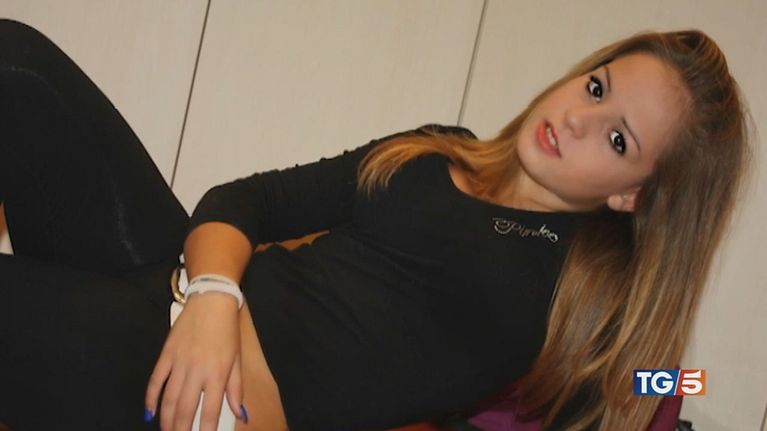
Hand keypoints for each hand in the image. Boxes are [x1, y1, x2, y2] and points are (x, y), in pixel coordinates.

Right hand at [145, 292, 245, 430]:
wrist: (212, 301)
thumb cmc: (227, 331)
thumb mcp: (237, 360)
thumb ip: (236, 389)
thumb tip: (241, 414)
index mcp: (217, 373)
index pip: (210, 411)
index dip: (206, 430)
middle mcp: (197, 370)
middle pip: (185, 409)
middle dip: (181, 429)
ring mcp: (179, 362)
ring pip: (169, 398)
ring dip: (166, 419)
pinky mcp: (166, 354)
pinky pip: (155, 380)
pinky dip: (151, 398)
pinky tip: (150, 413)